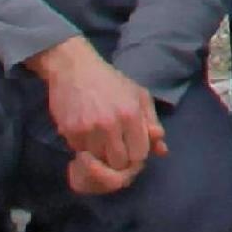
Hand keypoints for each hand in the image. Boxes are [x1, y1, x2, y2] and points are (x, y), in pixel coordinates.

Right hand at [35, 37, 164, 196]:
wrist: (73, 68)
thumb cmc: (110, 81)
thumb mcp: (138, 95)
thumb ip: (151, 122)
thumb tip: (162, 150)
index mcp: (131, 114)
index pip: (139, 154)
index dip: (136, 154)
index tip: (131, 147)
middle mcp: (110, 124)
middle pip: (118, 163)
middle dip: (118, 159)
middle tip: (114, 146)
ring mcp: (88, 129)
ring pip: (98, 161)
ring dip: (100, 154)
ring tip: (99, 136)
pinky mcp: (70, 131)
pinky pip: (80, 152)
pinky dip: (83, 146)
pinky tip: (85, 130)